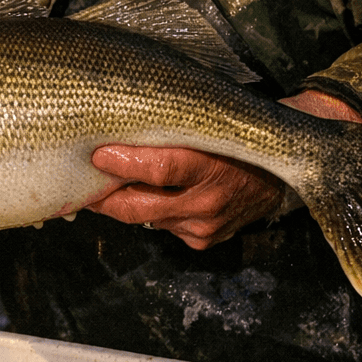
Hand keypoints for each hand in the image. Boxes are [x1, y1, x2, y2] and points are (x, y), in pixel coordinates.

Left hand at [86, 91, 361, 249]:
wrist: (281, 172)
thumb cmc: (237, 138)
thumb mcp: (212, 125)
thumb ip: (174, 127)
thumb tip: (123, 120)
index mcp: (214, 165)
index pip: (161, 168)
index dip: (125, 162)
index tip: (98, 153)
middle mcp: (210, 201)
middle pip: (141, 206)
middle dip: (105, 197)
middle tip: (80, 182)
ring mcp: (206, 225)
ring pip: (147, 219)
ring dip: (121, 205)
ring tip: (101, 187)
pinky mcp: (204, 240)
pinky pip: (164, 228)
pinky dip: (149, 214)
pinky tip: (142, 198)